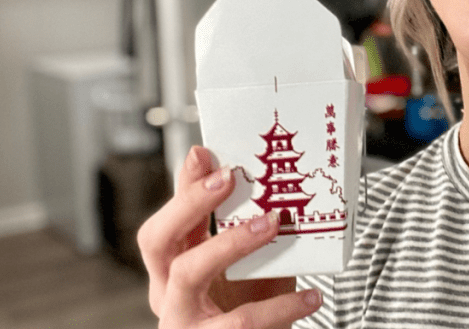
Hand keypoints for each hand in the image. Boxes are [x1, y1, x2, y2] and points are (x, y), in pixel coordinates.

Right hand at [137, 146, 321, 327]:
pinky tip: (310, 296)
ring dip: (230, 242)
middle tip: (228, 179)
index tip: (205, 156)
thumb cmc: (244, 308)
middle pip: (158, 243)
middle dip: (190, 205)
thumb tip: (251, 176)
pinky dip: (279, 308)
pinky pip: (241, 323)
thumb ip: (237, 226)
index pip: (163, 223)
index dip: (182, 190)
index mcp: (172, 271)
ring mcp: (184, 322)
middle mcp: (168, 295)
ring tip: (273, 223)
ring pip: (189, 274)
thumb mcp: (240, 266)